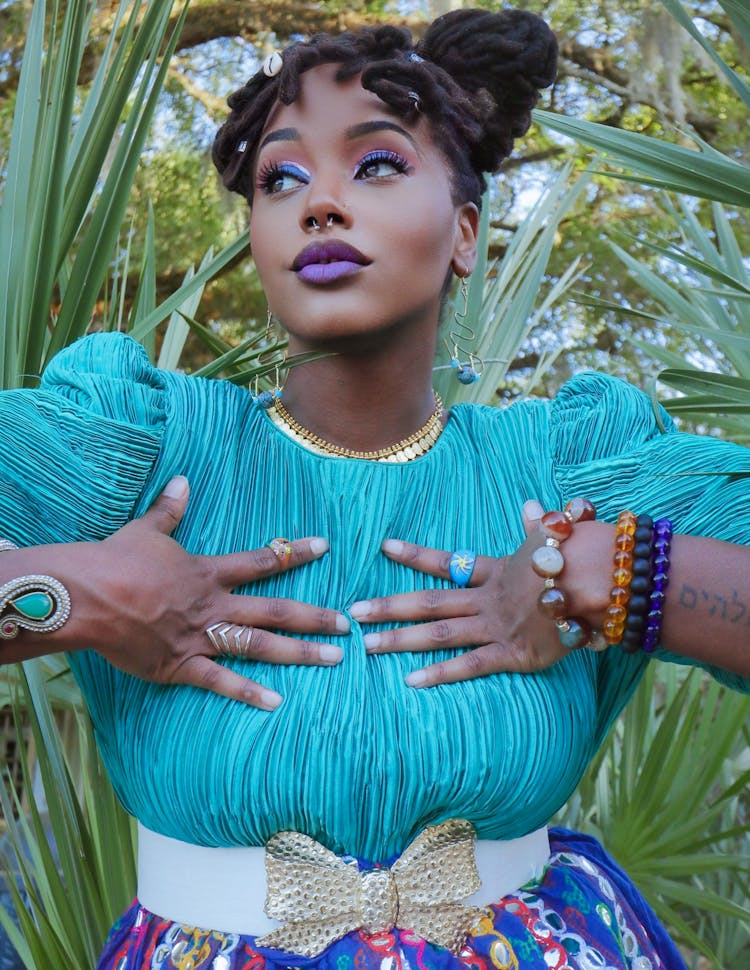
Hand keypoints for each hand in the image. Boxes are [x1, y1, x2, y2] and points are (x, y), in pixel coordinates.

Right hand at [2, 477, 347, 709]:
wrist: (86, 596)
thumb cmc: (114, 560)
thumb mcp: (146, 530)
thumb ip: (170, 509)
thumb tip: (183, 480)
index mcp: (208, 572)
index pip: (262, 561)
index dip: (294, 553)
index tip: (325, 547)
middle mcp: (214, 605)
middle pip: (274, 610)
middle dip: (313, 616)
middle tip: (347, 624)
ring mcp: (201, 636)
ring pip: (260, 645)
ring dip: (299, 652)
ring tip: (332, 658)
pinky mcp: (181, 664)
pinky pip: (221, 681)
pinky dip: (248, 693)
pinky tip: (276, 702)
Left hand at [349, 501, 611, 687]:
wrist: (602, 580)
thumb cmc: (583, 553)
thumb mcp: (556, 534)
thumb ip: (537, 523)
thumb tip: (531, 503)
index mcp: (497, 571)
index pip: (448, 562)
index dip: (415, 556)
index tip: (384, 548)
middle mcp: (488, 599)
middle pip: (430, 602)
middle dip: (389, 606)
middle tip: (354, 610)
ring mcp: (496, 627)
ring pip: (440, 633)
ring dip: (401, 639)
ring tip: (367, 645)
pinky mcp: (513, 654)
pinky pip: (470, 665)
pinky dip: (440, 673)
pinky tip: (410, 680)